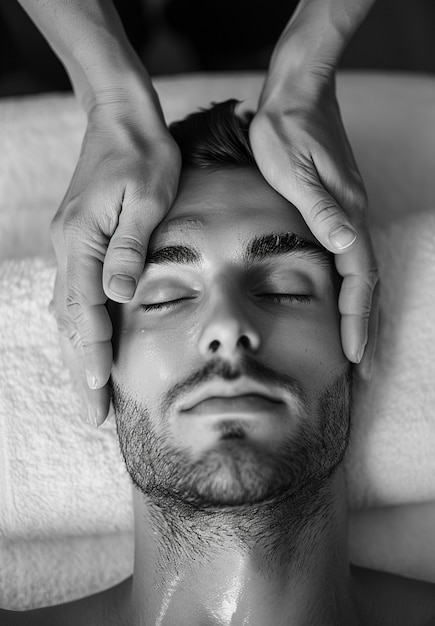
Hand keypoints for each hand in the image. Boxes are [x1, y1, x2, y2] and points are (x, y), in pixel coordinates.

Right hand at [50, 100, 180, 424]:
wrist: (120, 116)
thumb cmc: (143, 153)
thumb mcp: (148, 195)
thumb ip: (130, 246)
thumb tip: (118, 293)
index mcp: (82, 239)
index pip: (85, 307)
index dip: (93, 350)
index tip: (100, 389)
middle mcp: (67, 247)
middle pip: (68, 320)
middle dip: (80, 368)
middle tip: (92, 414)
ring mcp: (68, 245)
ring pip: (65, 312)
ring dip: (76, 354)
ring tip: (88, 393)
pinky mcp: (76, 241)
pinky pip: (71, 296)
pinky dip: (78, 329)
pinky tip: (85, 347)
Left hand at [249, 72, 378, 377]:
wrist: (297, 91)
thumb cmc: (286, 130)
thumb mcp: (294, 170)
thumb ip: (320, 209)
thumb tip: (346, 245)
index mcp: (345, 213)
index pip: (357, 278)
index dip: (356, 318)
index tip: (354, 355)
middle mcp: (353, 216)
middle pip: (365, 280)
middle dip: (362, 323)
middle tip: (360, 363)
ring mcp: (347, 210)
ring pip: (359, 269)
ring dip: (357, 307)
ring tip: (353, 340)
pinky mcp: (337, 204)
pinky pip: (349, 254)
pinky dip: (348, 283)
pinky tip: (339, 294)